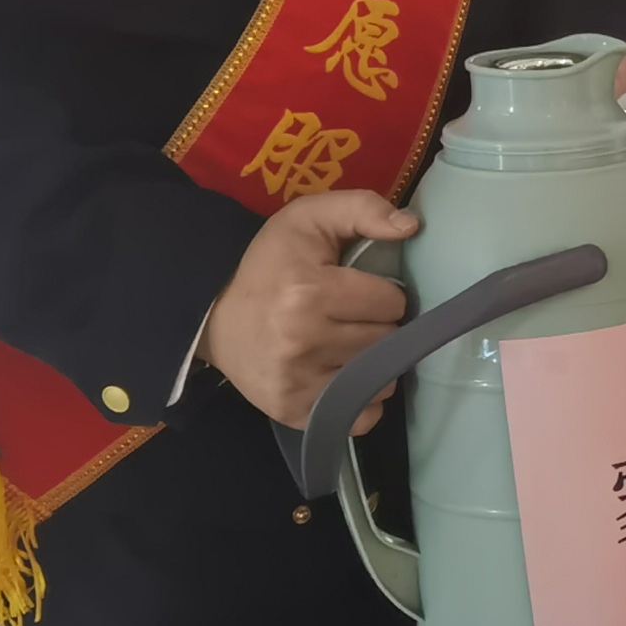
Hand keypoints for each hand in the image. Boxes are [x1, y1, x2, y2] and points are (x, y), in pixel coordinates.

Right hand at [204, 190, 419, 433]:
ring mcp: (298, 382)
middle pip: (388, 342)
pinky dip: (362, 400)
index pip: (392, 304)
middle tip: (351, 318)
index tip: (357, 291)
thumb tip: (411, 226)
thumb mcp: (308, 219)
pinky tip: (344, 377)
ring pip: (381, 380)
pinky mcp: (294, 412)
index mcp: (310, 292)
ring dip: (375, 364)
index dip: (382, 294)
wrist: (213, 316)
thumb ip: (362, 208)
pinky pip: (361, 417)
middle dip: (379, 328)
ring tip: (347, 345)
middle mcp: (303, 341)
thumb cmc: (271, 266)